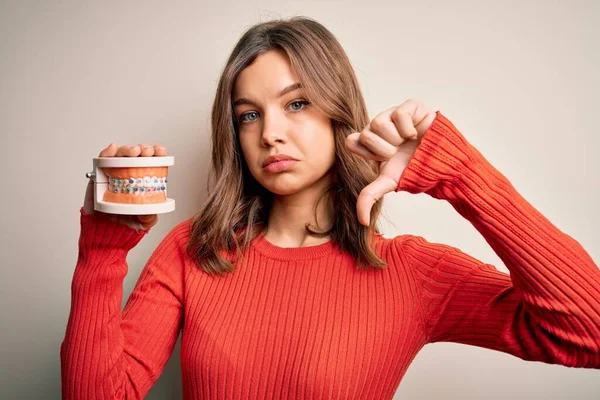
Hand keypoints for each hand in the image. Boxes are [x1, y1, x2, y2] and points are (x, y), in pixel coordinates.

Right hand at [83, 143, 167, 230]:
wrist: (106, 232)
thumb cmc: (126, 223)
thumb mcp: (145, 221)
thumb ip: (151, 214)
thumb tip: (155, 207)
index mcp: (143, 180)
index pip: (152, 161)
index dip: (157, 153)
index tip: (161, 152)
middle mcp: (129, 174)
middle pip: (137, 154)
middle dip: (144, 149)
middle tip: (147, 152)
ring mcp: (113, 173)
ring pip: (120, 154)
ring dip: (128, 149)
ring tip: (134, 152)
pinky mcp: (98, 176)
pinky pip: (102, 161)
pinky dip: (107, 153)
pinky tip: (113, 149)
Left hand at [345, 99, 436, 225]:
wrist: (443, 163)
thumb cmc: (415, 169)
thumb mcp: (390, 182)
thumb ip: (370, 196)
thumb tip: (361, 221)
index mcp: (370, 142)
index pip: (352, 141)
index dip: (367, 152)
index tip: (383, 159)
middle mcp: (379, 126)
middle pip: (366, 133)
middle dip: (384, 149)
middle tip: (398, 151)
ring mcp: (393, 114)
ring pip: (378, 122)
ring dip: (396, 138)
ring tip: (408, 142)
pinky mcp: (410, 106)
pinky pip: (398, 114)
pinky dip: (409, 128)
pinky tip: (417, 132)